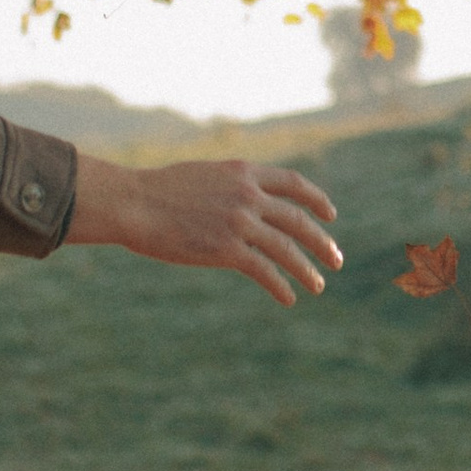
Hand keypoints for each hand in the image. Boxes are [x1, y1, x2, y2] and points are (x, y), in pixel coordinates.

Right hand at [68, 152, 341, 305]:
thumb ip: (231, 185)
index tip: (330, 215)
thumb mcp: (204, 176)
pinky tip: (288, 298)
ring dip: (307, 270)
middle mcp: (248, 195)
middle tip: (336, 260)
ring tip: (318, 286)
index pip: (293, 183)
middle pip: (298, 220)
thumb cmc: (160, 191)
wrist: (134, 203)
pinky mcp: (227, 249)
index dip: (316, 199)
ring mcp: (240, 222)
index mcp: (244, 172)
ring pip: (287, 248)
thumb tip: (246, 198)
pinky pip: (265, 270)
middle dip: (322, 242)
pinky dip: (280, 286)